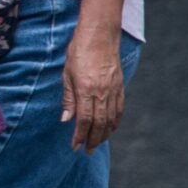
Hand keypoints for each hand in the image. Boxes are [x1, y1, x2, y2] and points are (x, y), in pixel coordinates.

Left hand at [60, 22, 125, 152]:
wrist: (100, 36)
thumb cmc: (79, 52)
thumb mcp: (66, 75)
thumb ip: (68, 98)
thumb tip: (66, 119)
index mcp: (86, 90)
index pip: (84, 120)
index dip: (80, 136)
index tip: (75, 146)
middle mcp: (102, 93)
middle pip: (100, 124)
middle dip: (93, 140)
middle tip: (87, 152)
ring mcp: (114, 90)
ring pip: (111, 119)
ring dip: (104, 134)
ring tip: (97, 144)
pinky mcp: (121, 87)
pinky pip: (119, 110)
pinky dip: (115, 122)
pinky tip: (110, 128)